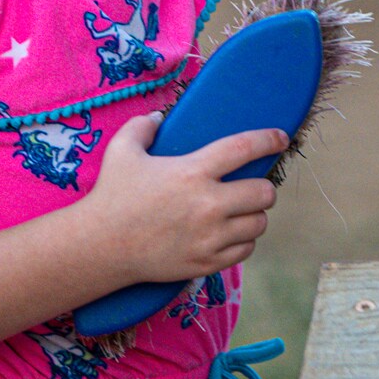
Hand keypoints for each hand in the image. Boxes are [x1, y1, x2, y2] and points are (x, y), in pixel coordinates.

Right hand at [79, 113, 284, 283]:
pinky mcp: (205, 262)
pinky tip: (232, 234)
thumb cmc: (112, 196)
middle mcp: (207, 204)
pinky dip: (243, 241)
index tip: (280, 138)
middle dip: (262, 187)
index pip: (245, 148)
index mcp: (193, 171)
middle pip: (264, 192)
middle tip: (252, 186)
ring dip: (254, 215)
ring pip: (259, 223)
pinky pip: (245, 250)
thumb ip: (141, 127)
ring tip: (242, 211)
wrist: (98, 248)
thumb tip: (158, 116)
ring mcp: (209, 237)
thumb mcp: (121, 152)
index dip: (269, 139)